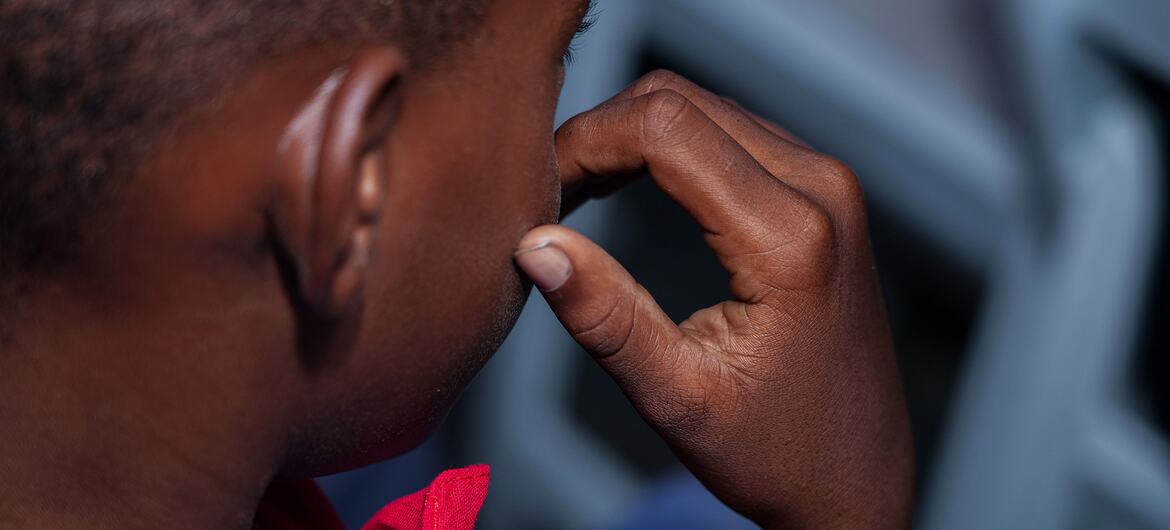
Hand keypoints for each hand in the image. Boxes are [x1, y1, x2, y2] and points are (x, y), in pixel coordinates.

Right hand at [514, 71, 912, 528]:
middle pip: (680, 100)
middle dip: (600, 132)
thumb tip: (535, 244)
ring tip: (579, 194)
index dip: (585, 142)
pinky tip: (628, 187)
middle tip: (552, 193)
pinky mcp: (821, 191)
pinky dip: (667, 145)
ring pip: (702, 107)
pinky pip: (731, 131)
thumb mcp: (678, 399)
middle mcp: (820, 189)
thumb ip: (606, 318)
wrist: (857, 476)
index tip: (542, 193)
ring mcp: (827, 184)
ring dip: (630, 135)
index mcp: (790, 238)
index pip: (664, 129)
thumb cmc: (779, 453)